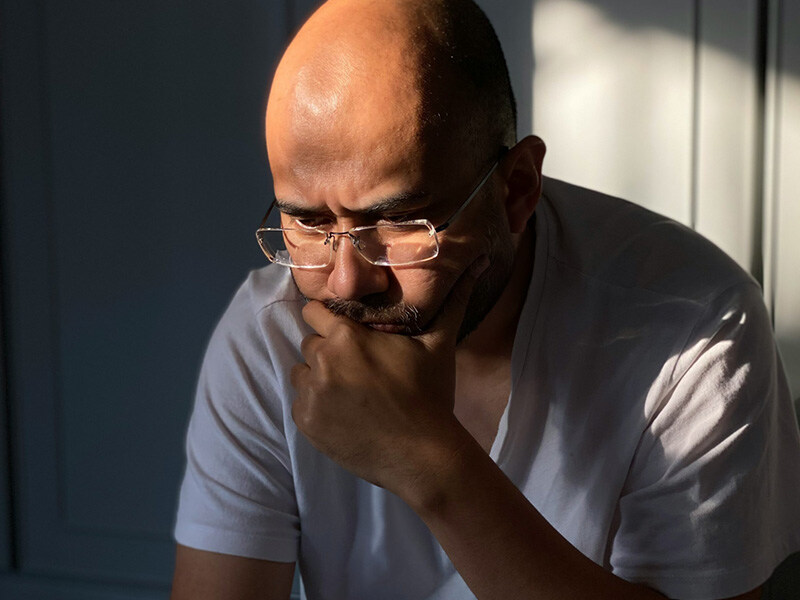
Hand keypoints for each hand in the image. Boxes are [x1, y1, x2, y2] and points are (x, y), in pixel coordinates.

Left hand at [290, 257, 488, 496]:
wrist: (423, 456)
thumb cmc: (430, 395)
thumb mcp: (439, 344)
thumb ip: (452, 300)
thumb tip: (480, 259)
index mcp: (346, 336)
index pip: (313, 311)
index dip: (329, 319)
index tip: (347, 332)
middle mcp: (321, 360)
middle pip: (310, 343)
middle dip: (328, 350)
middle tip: (358, 367)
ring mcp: (310, 394)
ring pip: (302, 373)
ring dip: (319, 378)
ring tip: (350, 392)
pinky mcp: (306, 424)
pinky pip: (301, 404)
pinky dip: (317, 407)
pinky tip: (345, 414)